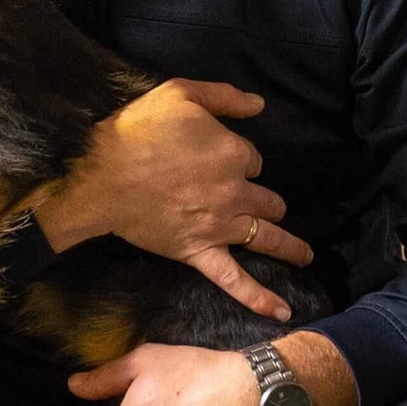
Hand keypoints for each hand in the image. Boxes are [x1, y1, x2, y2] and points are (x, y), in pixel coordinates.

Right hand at [35, 79, 311, 319]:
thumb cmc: (137, 130)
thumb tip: (259, 104)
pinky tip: (282, 312)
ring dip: (289, 245)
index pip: (253, 159)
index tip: (222, 158)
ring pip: (265, 236)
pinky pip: (235, 280)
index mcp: (233, 153)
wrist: (102, 176)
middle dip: (263, 198)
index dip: (240, 158)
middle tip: (257, 201)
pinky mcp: (200, 253)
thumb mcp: (180, 93)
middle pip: (265, 197)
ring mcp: (220, 226)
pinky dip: (259, 297)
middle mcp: (235, 192)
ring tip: (304, 254)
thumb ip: (224, 96)